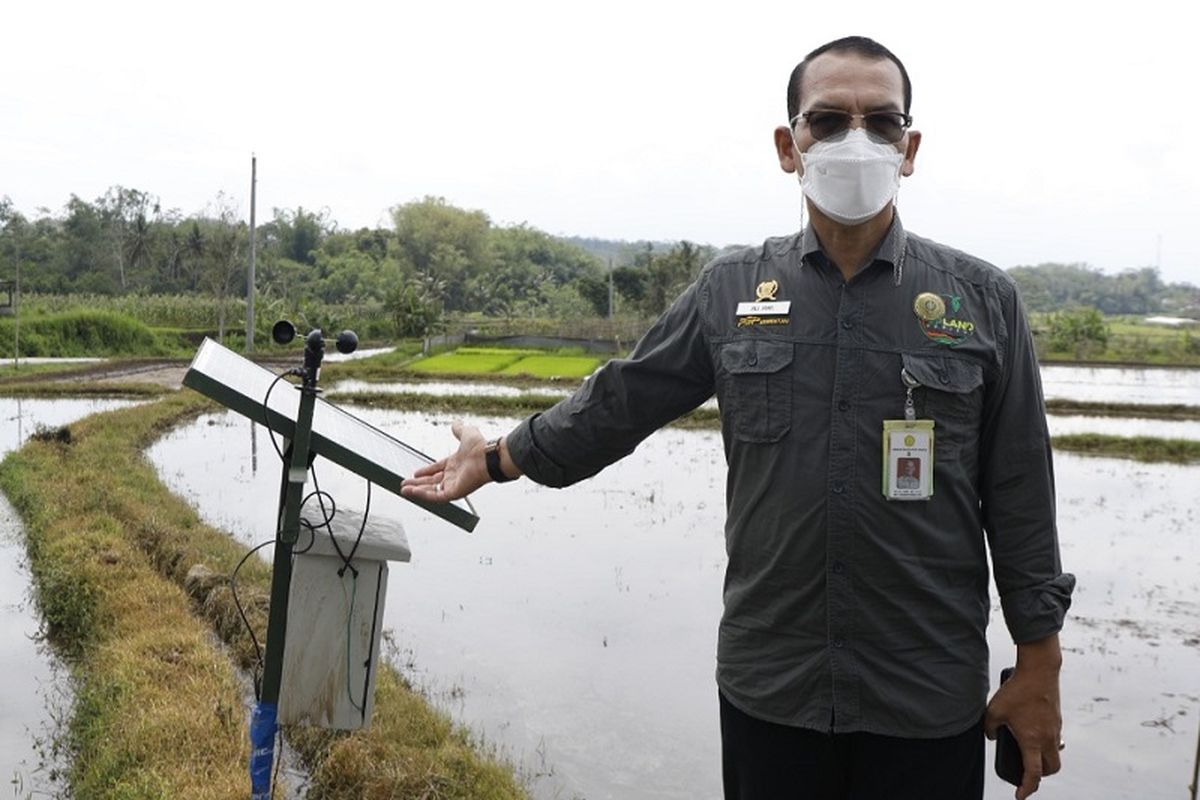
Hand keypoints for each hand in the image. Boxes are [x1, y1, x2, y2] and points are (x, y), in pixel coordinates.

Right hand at [401, 421, 488, 502]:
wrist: (488, 456)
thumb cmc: (481, 446)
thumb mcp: (466, 434)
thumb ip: (459, 430)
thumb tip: (455, 423)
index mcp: (456, 464)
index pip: (437, 469)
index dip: (426, 471)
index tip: (415, 473)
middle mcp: (455, 476)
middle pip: (432, 482)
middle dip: (418, 484)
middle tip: (404, 484)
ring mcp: (454, 485)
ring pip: (432, 490)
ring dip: (417, 491)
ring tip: (403, 490)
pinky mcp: (454, 493)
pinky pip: (436, 496)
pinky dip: (423, 495)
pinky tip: (412, 492)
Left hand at [985, 635, 1063, 799]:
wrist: (1039, 670)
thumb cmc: (1017, 690)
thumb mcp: (994, 710)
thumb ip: (989, 728)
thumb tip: (990, 736)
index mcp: (1032, 741)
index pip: (1033, 774)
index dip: (1027, 788)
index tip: (1020, 796)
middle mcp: (1048, 738)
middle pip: (1052, 769)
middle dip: (1041, 776)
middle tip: (1026, 773)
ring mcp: (1056, 729)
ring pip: (1055, 754)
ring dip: (1045, 758)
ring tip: (1029, 752)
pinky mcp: (1057, 719)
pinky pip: (1054, 738)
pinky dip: (1045, 742)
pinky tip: (1031, 731)